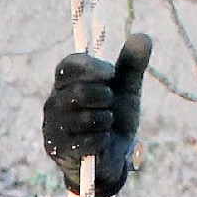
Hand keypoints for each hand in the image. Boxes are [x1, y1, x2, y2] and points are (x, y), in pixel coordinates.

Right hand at [41, 33, 152, 196]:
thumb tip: (143, 35)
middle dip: (104, 96)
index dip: (91, 67)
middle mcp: (53, 102)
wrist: (110, 160)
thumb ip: (131, 65)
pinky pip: (86, 141)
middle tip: (110, 103)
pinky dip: (102, 140)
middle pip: (78, 90)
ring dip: (105, 120)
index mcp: (65, 83)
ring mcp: (52, 127)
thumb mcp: (127, 91)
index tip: (112, 73)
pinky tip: (102, 142)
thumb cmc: (115, 120)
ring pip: (83, 118)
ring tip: (106, 124)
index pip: (68, 65)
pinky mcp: (56, 150)